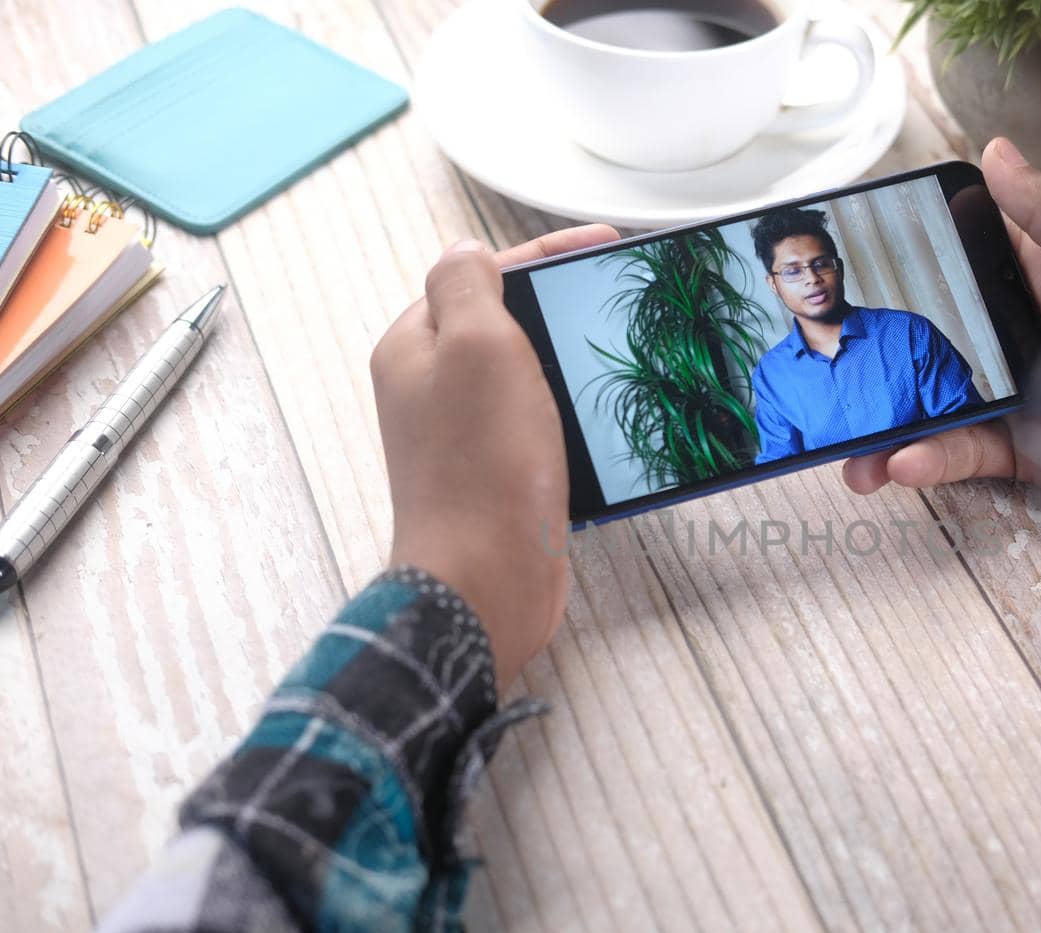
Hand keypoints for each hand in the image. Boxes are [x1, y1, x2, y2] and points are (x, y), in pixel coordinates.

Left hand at [371, 225, 617, 682]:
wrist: (486, 581)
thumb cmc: (482, 464)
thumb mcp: (476, 347)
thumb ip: (467, 284)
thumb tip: (467, 251)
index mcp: (416, 345)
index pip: (481, 274)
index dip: (547, 252)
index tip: (610, 244)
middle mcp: (431, 387)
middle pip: (504, 322)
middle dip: (562, 305)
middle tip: (622, 299)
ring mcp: (463, 435)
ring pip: (525, 376)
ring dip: (572, 361)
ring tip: (624, 354)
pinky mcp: (497, 477)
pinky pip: (538, 426)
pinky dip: (572, 414)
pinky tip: (606, 416)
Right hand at [842, 137, 1040, 518]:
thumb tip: (1000, 156)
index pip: (982, 258)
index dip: (928, 262)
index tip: (873, 267)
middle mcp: (1039, 338)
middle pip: (946, 339)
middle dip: (892, 357)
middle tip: (843, 365)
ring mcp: (1033, 399)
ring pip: (944, 404)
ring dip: (894, 424)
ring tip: (856, 445)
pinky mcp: (1037, 457)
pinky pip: (971, 455)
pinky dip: (933, 460)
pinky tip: (904, 461)